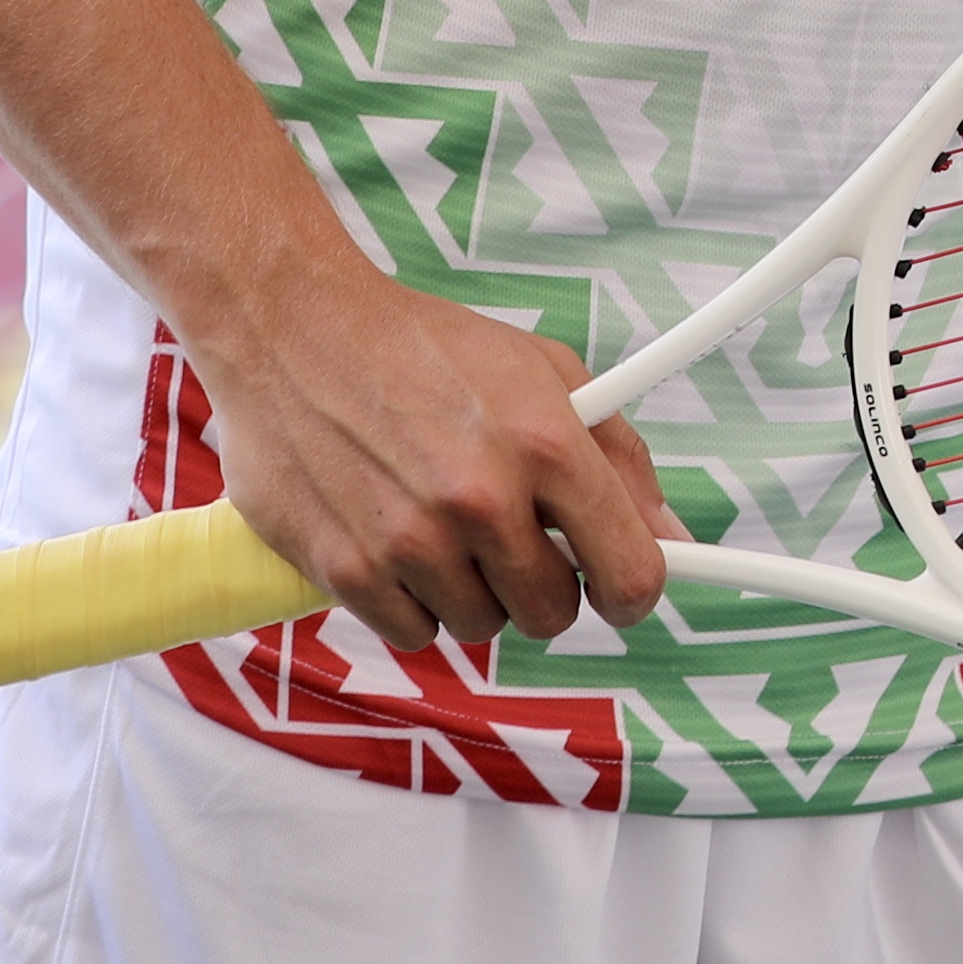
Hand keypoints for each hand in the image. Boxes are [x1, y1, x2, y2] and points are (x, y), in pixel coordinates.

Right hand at [178, 254, 672, 657]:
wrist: (294, 328)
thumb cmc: (425, 349)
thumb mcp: (543, 372)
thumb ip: (617, 457)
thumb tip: (669, 536)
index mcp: (545, 443)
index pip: (629, 570)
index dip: (634, 592)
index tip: (620, 590)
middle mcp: (481, 497)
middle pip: (552, 613)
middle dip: (543, 585)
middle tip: (512, 541)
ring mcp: (410, 540)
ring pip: (481, 628)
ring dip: (471, 592)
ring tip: (443, 525)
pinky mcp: (345, 570)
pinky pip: (412, 635)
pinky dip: (410, 603)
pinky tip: (395, 543)